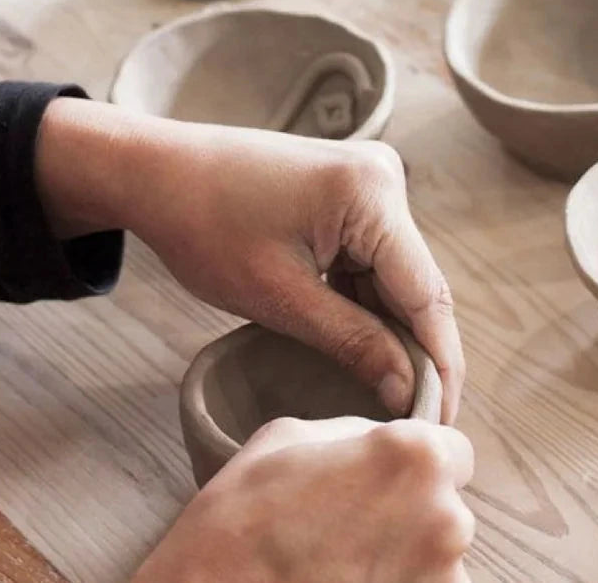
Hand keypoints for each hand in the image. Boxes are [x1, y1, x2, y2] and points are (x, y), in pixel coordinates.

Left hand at [35, 99, 463, 419]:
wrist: (159, 172)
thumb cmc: (206, 226)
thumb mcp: (280, 297)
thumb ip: (353, 343)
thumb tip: (408, 391)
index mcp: (372, 193)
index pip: (426, 294)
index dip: (438, 365)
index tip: (437, 425)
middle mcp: (384, 177)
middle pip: (417, 283)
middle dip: (419, 352)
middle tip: (416, 422)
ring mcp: (368, 180)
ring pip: (397, 274)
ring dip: (393, 331)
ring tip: (395, 397)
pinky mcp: (350, 190)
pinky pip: (374, 257)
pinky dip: (369, 303)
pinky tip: (367, 350)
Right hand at [132, 416, 474, 582]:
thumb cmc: (246, 514)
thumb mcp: (294, 435)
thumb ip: (357, 433)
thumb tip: (380, 441)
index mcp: (416, 457)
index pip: (457, 452)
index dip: (423, 464)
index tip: (392, 479)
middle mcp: (445, 519)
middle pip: (450, 509)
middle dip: (414, 513)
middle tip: (355, 526)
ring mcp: (440, 581)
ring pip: (439, 562)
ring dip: (407, 560)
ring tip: (345, 562)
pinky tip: (349, 581)